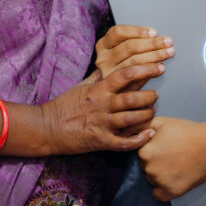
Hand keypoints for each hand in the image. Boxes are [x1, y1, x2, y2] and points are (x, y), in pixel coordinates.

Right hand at [41, 63, 162, 154]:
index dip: (144, 70)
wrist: (47, 127)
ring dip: (146, 115)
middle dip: (149, 96)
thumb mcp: (82, 85)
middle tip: (156, 94)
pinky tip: (149, 133)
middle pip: (132, 98)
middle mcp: (102, 105)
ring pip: (131, 118)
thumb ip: (99, 76)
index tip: (158, 67)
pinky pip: (124, 142)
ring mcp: (102, 124)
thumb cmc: (65, 104)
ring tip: (152, 111)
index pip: (125, 75)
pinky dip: (139, 139)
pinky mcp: (101, 141)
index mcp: (98, 88)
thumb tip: (111, 63)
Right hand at [95, 25, 173, 87]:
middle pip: (129, 46)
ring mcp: (107, 74)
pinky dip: (150, 71)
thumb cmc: (117, 69)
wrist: (104, 95)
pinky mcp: (116, 88)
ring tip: (168, 53)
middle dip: (152, 43)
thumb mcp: (118, 53)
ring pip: (134, 61)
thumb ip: (132, 45)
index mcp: (103, 45)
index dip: (137, 31)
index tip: (154, 32)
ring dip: (154, 56)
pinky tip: (160, 68)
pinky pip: (136, 77)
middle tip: (168, 42)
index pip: (118, 32)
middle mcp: (103, 59)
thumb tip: (156, 38)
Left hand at [138, 116, 205, 200]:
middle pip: (146, 168)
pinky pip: (159, 195)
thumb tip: (124, 130)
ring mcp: (161, 182)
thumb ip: (140, 125)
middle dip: (156, 162)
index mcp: (144, 152)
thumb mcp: (161, 121)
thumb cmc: (187, 131)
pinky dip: (164, 189)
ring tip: (177, 164)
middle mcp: (149, 169)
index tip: (166, 146)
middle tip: (173, 154)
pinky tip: (175, 177)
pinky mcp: (172, 192)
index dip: (153, 149)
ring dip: (160, 175)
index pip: (141, 154)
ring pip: (152, 180)